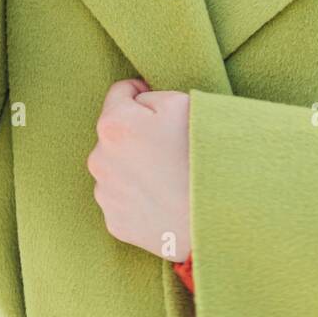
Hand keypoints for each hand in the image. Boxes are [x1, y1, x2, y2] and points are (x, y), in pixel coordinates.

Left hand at [86, 79, 190, 262]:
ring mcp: (106, 195)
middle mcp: (99, 160)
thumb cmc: (202, 153)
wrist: (218, 215)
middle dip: (136, 135)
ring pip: (117, 168)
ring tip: (169, 176)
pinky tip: (164, 198)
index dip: (142, 94)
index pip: (120, 93)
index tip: (161, 111)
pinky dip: (138, 197)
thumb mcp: (181, 103)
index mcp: (113, 125)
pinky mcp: (116, 223)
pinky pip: (123, 200)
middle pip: (116, 134)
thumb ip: (148, 96)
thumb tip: (136, 102)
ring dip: (135, 167)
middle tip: (170, 147)